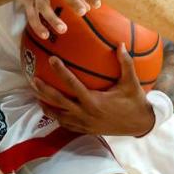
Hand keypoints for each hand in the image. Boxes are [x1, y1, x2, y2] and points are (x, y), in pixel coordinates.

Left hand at [31, 45, 155, 135]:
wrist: (139, 124)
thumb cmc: (135, 102)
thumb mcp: (131, 82)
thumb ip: (125, 63)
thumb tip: (120, 44)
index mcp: (94, 101)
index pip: (72, 84)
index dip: (60, 72)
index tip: (52, 60)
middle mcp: (85, 113)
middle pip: (58, 101)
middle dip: (44, 90)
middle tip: (33, 79)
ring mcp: (84, 123)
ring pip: (58, 115)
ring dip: (46, 105)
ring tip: (36, 95)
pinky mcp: (85, 129)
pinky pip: (66, 124)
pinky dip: (57, 116)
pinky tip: (52, 109)